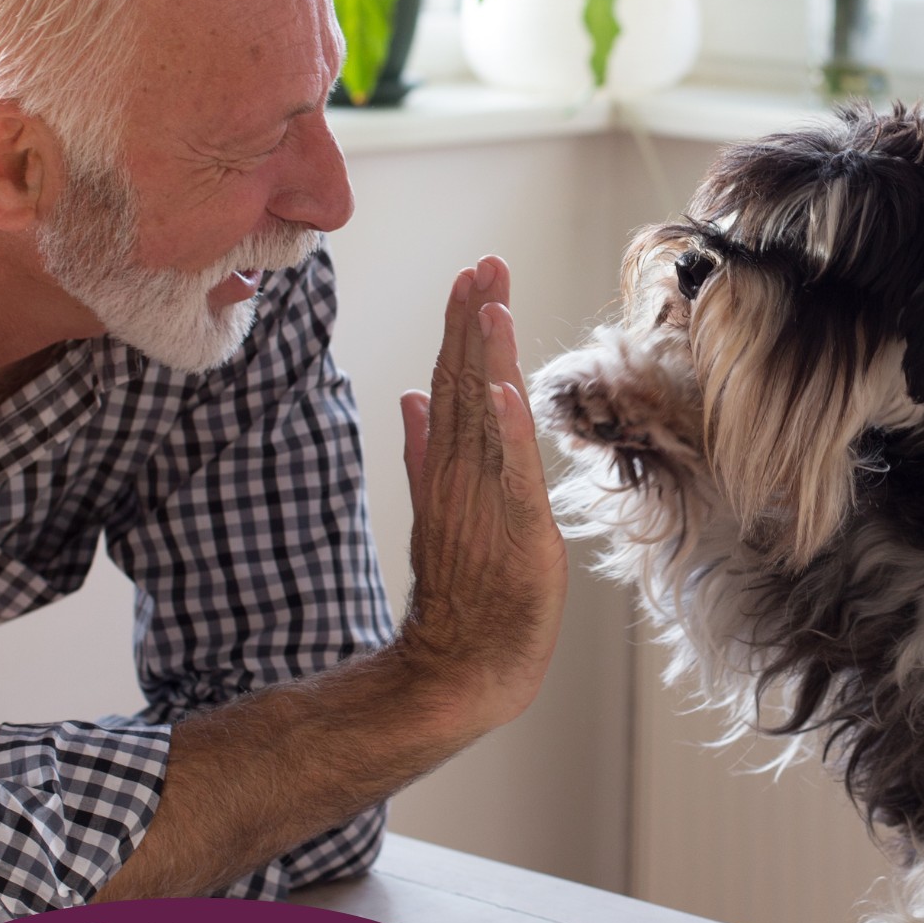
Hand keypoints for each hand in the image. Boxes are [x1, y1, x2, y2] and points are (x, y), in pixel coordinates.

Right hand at [399, 256, 567, 736]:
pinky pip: (509, 471)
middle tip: (485, 265)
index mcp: (449, 462)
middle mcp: (462, 471)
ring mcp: (483, 497)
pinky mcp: (513, 527)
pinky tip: (505, 390)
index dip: (463, 327)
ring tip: (490, 302)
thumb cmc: (463, 585)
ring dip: (488, 357)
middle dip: (476, 321)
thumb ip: (422, 451)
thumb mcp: (438, 506)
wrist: (466, 657)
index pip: (454, 381)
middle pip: (466, 383)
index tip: (473, 276)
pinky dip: (506, 431)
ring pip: (484, 415)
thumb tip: (411, 397)